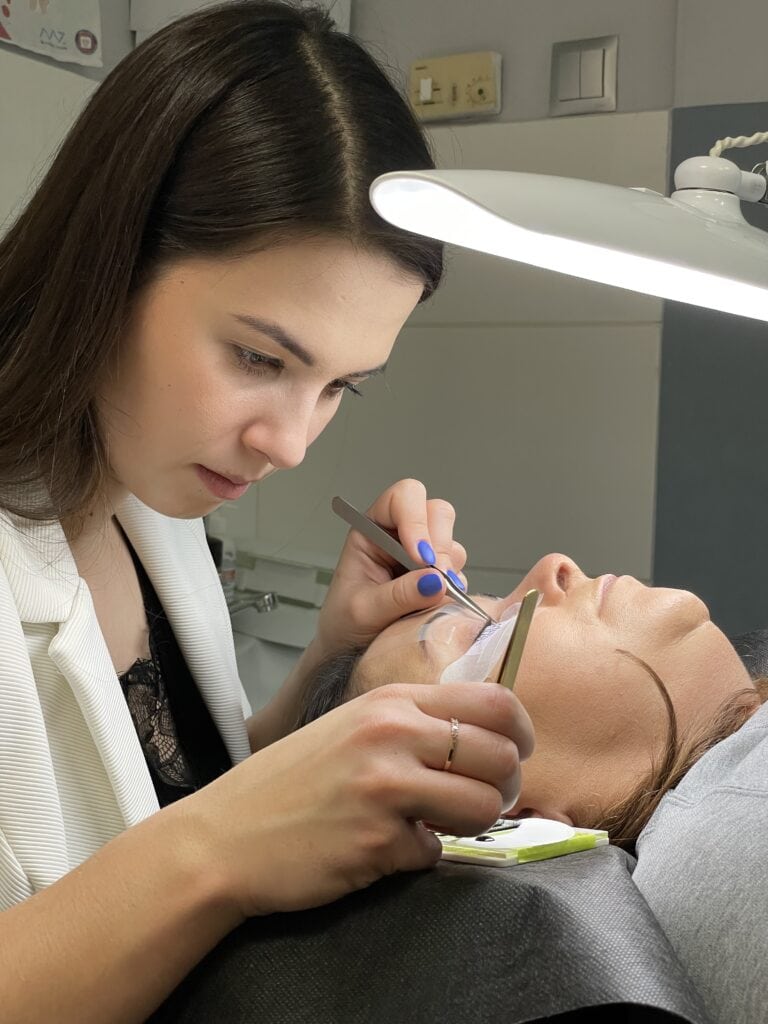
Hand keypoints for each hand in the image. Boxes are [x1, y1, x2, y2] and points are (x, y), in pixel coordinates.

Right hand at [186, 681, 534, 918]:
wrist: (223, 837)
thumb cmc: (288, 783)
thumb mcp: (352, 726)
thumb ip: (412, 724)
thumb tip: (482, 738)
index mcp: (389, 701)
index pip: (493, 700)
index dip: (519, 731)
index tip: (515, 752)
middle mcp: (391, 734)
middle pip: (500, 755)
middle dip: (504, 785)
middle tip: (481, 799)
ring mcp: (385, 787)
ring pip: (483, 806)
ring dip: (470, 824)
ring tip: (433, 824)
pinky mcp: (377, 841)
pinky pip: (434, 852)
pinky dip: (416, 855)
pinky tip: (380, 847)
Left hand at [315, 479, 467, 656]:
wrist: (349, 652)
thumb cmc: (344, 624)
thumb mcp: (363, 611)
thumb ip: (398, 595)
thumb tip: (436, 582)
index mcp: (372, 529)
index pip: (401, 499)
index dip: (416, 520)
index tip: (420, 556)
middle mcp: (400, 536)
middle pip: (436, 513)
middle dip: (440, 545)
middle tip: (435, 579)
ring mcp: (423, 557)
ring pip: (452, 542)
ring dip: (448, 569)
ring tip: (431, 599)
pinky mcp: (438, 579)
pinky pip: (459, 572)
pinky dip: (455, 588)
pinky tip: (436, 606)